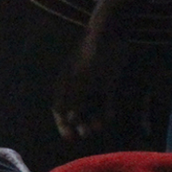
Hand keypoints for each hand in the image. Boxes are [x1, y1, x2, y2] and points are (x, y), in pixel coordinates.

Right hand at [53, 24, 121, 142]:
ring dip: (94, 118)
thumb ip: (74, 100)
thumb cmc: (92, 56)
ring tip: (100, 125)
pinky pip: (105, 100)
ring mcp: (92, 83)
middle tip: (87, 133)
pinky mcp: (107, 81)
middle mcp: (77, 85)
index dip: (62, 124)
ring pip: (91, 107)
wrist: (112, 34)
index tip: (69, 137)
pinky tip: (110, 114)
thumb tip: (68, 120)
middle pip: (75, 110)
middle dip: (80, 124)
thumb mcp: (82, 80)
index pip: (59, 109)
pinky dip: (107, 108)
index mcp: (65, 83)